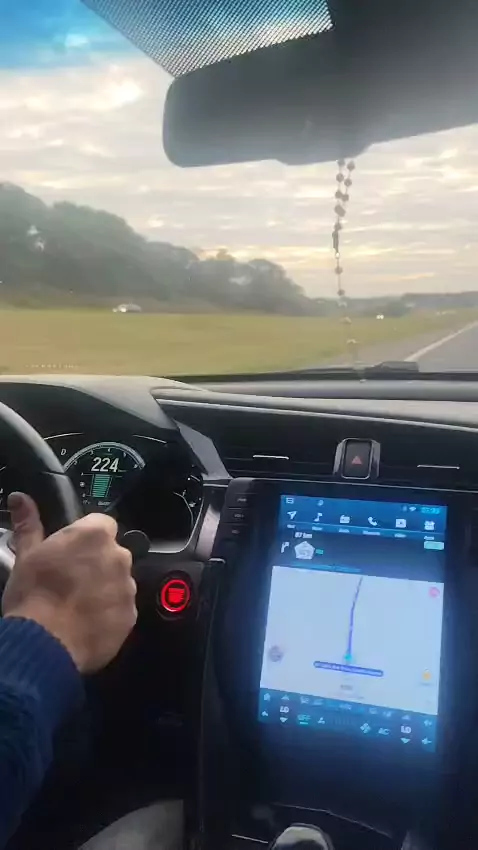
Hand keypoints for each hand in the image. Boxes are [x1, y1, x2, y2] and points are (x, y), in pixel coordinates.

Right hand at [2, 493, 136, 672]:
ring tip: (77, 605)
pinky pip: (122, 608)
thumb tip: (20, 498)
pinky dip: (109, 614)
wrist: (44, 644)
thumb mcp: (26, 555)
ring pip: (119, 581)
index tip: (72, 552)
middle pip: (113, 553)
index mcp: (95, 534)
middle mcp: (119, 556)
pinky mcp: (130, 616)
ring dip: (105, 588)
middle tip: (71, 580)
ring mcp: (128, 587)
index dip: (86, 538)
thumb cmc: (33, 595)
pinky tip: (87, 623)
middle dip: (97, 563)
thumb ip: (29, 523)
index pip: (102, 524)